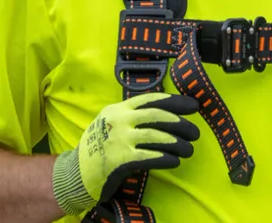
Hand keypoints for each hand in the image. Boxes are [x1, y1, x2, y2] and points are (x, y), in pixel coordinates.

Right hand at [51, 92, 199, 216]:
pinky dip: (165, 158)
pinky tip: (175, 161)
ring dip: (177, 143)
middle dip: (181, 124)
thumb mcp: (111, 123)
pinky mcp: (119, 160)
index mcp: (119, 109)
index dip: (175, 102)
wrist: (75, 172)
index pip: (152, 100)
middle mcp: (119, 120)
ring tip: (189, 149)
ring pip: (156, 136)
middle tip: (195, 132)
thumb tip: (168, 114)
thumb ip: (133, 117)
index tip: (194, 106)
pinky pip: (149, 157)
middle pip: (157, 116)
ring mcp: (118, 139)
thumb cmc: (99, 148)